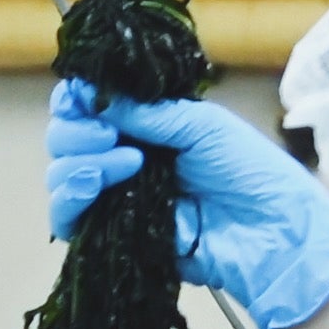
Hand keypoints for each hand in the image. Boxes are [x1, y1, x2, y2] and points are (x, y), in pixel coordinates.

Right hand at [44, 83, 328, 328]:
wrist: (269, 233)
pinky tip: (99, 188)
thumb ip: (144, 112)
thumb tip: (86, 93)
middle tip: (112, 136)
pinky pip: (64, 218)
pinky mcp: (107, 235)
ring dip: (81, 163)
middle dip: (78, 131)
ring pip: (59, 175)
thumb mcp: (200, 125)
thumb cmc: (249, 171)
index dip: (75, 100)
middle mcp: (120, 157)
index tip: (79, 97)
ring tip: (128, 164)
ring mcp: (112, 197)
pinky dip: (70, 199)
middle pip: (64, 138)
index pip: (88, 108)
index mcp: (145, 126)